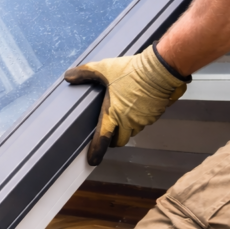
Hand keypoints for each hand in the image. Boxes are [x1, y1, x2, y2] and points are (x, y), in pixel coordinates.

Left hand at [64, 45, 187, 165]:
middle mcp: (128, 121)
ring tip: (125, 114)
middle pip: (120, 140)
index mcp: (113, 114)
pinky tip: (139, 105)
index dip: (96, 150)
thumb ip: (86, 73)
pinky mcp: (155, 115)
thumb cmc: (132, 71)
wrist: (160, 70)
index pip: (102, 138)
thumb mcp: (105, 69)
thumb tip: (68, 76)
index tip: (92, 160)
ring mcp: (143, 120)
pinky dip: (141, 118)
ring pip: (133, 131)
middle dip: (114, 139)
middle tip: (110, 132)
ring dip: (128, 127)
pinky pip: (146, 122)